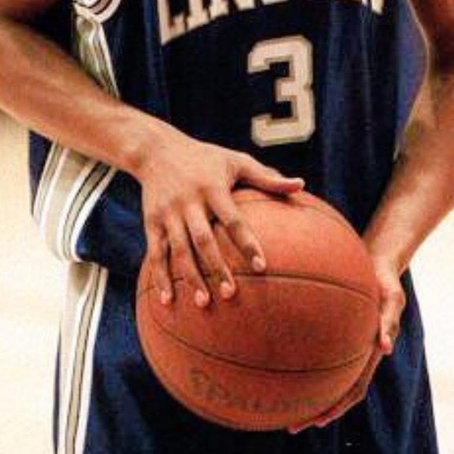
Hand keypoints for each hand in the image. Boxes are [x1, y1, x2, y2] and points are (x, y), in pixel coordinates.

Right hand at [140, 121, 303, 308]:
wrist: (157, 150)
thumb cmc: (206, 158)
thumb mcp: (236, 160)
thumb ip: (267, 178)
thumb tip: (301, 185)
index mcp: (213, 188)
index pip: (233, 220)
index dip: (246, 243)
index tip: (261, 267)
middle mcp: (189, 201)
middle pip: (203, 239)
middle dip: (216, 267)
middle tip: (232, 294)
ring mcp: (168, 213)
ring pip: (179, 249)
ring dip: (190, 277)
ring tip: (204, 303)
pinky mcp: (151, 221)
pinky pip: (156, 252)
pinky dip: (160, 276)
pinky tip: (168, 300)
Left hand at [288, 255, 405, 432]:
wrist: (378, 262)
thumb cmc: (385, 280)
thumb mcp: (393, 298)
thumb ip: (390, 320)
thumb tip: (386, 347)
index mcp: (370, 353)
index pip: (354, 389)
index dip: (338, 407)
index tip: (319, 422)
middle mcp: (357, 354)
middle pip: (336, 391)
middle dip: (316, 411)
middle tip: (291, 426)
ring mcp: (346, 343)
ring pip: (325, 375)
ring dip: (307, 393)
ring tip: (281, 403)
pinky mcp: (335, 330)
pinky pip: (315, 349)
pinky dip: (301, 359)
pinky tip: (277, 357)